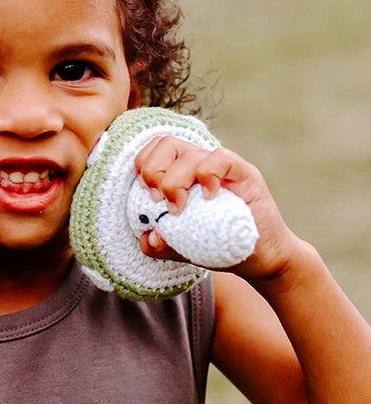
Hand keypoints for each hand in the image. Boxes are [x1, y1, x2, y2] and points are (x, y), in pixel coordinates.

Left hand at [133, 136, 297, 282]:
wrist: (260, 260)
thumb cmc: (220, 246)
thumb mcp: (181, 246)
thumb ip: (160, 243)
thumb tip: (147, 237)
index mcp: (182, 173)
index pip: (155, 150)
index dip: (144, 165)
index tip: (144, 194)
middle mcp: (201, 164)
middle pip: (167, 143)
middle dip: (153, 170)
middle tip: (157, 200)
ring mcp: (224, 168)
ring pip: (190, 153)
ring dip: (174, 181)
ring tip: (178, 209)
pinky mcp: (245, 175)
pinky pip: (222, 159)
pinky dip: (207, 175)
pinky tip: (207, 197)